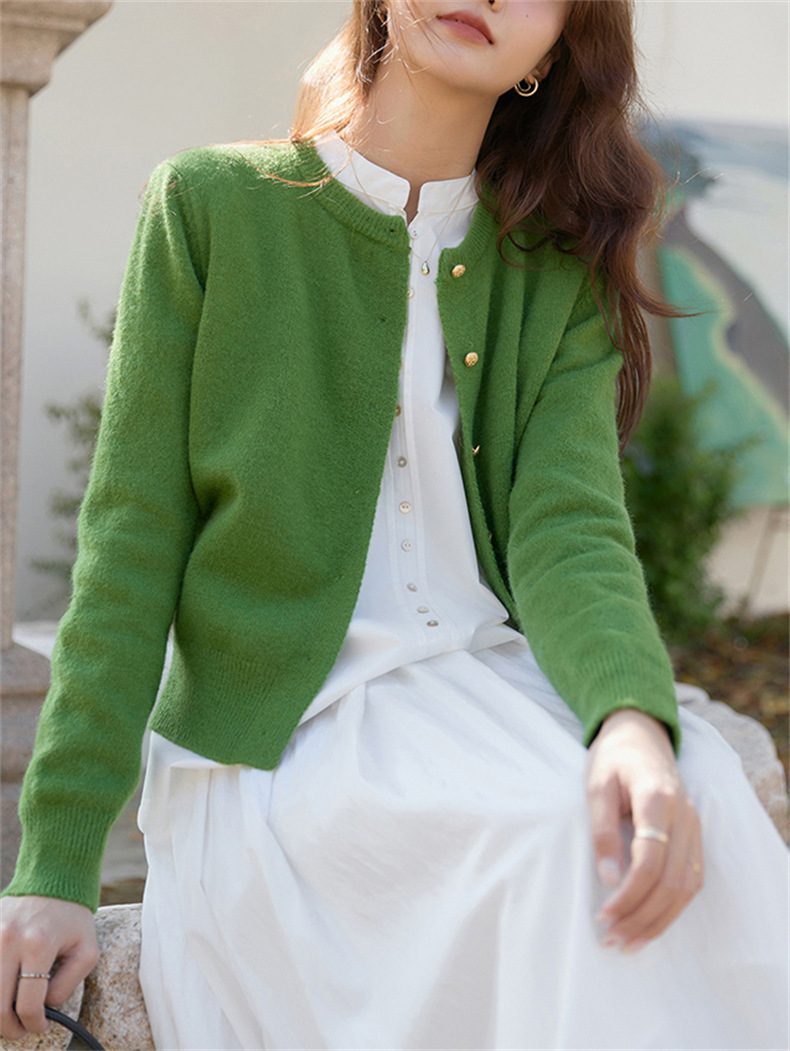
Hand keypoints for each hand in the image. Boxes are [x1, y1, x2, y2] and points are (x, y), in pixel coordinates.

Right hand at [0, 895, 98, 1039]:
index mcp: (39, 944)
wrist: (53, 877)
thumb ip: (67, 984)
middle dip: (9, 1026)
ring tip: (9, 1013)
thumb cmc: (72, 916)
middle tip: (20, 1029)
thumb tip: (44, 1008)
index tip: (39, 1026)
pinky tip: (5, 990)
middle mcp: (9, 940)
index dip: (33, 1023)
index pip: (27, 1003)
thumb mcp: (86, 950)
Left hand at [586, 708, 702, 952]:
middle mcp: (684, 817)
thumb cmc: (613, 759)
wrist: (641, 736)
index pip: (650, 861)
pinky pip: (692, 881)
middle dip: (641, 917)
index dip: (629, 894)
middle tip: (611, 940)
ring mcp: (694, 828)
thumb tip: (610, 879)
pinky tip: (649, 925)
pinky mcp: (695, 838)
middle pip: (671, 881)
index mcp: (658, 799)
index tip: (603, 916)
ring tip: (628, 943)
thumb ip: (602, 831)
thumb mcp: (596, 786)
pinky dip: (673, 909)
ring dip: (658, 921)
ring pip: (687, 888)